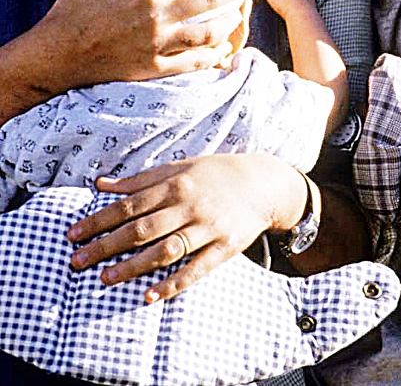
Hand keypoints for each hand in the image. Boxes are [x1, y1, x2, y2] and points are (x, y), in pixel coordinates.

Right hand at [35, 0, 247, 91]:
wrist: (59, 53)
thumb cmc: (75, 6)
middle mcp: (158, 17)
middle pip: (209, 0)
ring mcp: (159, 45)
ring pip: (208, 34)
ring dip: (228, 23)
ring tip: (237, 14)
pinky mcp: (156, 68)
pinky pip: (193, 63)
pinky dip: (211, 54)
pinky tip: (221, 46)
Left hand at [67, 154, 307, 301]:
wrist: (262, 183)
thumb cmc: (214, 174)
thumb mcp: (178, 168)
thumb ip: (139, 180)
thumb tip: (101, 184)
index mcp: (175, 183)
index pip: (129, 204)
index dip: (100, 220)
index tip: (74, 234)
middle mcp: (189, 204)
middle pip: (141, 229)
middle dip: (107, 245)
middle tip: (78, 261)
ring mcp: (208, 227)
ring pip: (165, 250)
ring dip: (133, 267)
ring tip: (105, 279)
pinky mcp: (225, 247)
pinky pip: (196, 269)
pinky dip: (173, 284)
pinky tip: (150, 295)